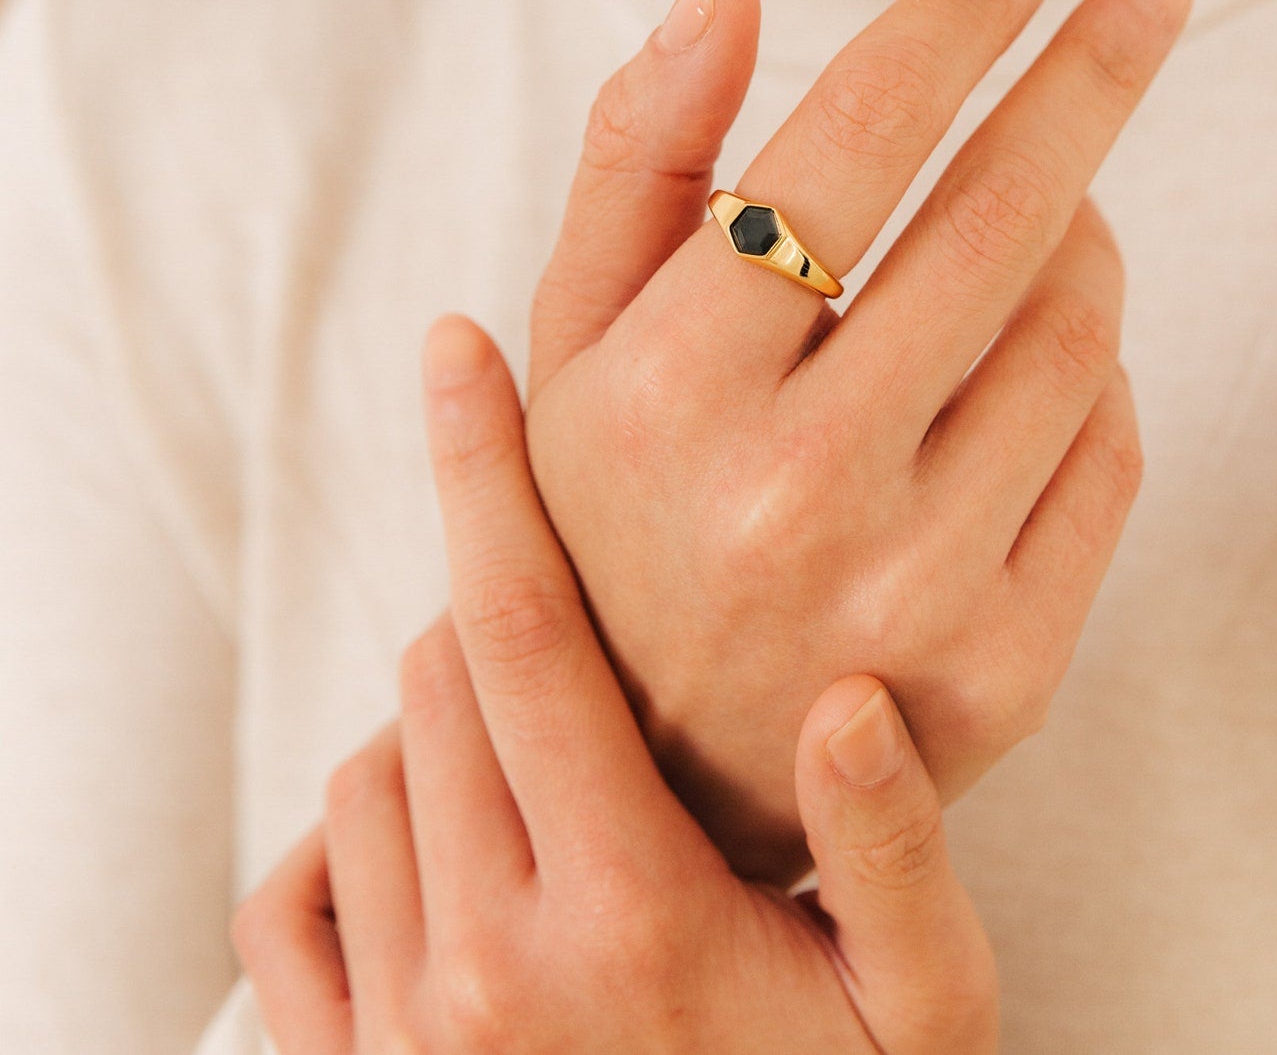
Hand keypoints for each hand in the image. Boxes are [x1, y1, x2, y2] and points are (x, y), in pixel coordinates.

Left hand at [232, 319, 997, 1053]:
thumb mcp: (924, 1015)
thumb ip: (900, 854)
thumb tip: (843, 697)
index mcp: (630, 919)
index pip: (525, 631)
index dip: (488, 471)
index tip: (453, 348)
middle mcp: (488, 966)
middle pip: (438, 673)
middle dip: (506, 616)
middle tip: (601, 654)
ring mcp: (399, 1037)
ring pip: (371, 764)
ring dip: (449, 726)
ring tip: (559, 778)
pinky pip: (295, 889)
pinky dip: (353, 835)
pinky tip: (453, 857)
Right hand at [526, 0, 1194, 879]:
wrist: (662, 768)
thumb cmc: (616, 510)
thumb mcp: (576, 336)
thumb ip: (638, 154)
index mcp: (671, 390)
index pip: (847, 146)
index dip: (953, 20)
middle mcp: (797, 494)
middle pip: (1003, 217)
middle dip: (1094, 71)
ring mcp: (916, 592)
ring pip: (1080, 327)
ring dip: (1086, 223)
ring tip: (1047, 203)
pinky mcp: (1009, 668)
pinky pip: (1111, 445)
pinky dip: (1097, 358)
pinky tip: (1039, 342)